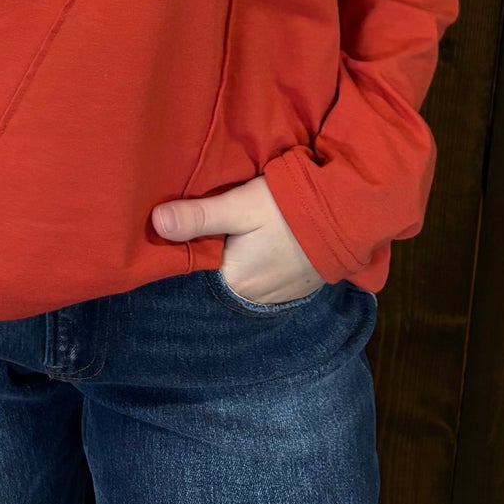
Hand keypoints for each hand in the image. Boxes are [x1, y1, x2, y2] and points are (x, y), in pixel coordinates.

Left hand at [151, 175, 327, 304]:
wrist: (347, 215)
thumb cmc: (289, 208)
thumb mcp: (240, 205)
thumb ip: (200, 216)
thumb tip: (156, 223)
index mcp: (235, 282)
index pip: (198, 273)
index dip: (189, 253)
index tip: (180, 236)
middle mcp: (254, 299)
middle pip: (221, 278)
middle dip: (213, 257)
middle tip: (210, 230)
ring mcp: (279, 296)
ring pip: (244, 279)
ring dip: (239, 262)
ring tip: (234, 237)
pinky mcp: (297, 288)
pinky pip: (267, 281)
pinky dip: (261, 266)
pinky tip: (261, 246)